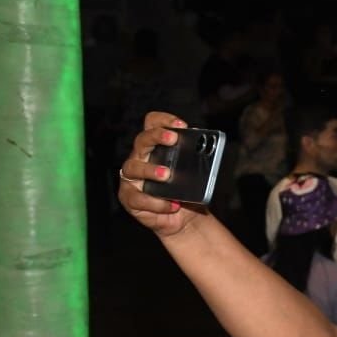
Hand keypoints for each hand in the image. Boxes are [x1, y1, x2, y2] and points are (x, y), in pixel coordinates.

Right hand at [118, 111, 196, 235]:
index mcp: (155, 148)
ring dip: (150, 170)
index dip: (163, 120)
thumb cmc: (187, 190)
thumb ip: (197, 160)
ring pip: (133, 167)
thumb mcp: (195, 174)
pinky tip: (171, 204)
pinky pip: (139, 198)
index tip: (181, 124)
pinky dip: (156, 202)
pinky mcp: (130, 198)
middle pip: (142, 140)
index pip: (152, 123)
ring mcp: (132, 178)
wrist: (183, 217)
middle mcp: (140, 158)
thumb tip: (207, 150)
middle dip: (156, 136)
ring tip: (166, 175)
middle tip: (173, 139)